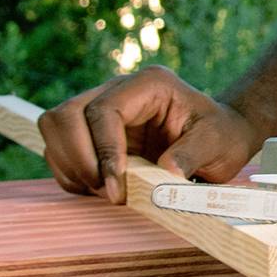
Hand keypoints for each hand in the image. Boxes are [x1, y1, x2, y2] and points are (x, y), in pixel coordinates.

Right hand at [35, 64, 261, 204]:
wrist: (219, 138)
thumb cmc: (221, 136)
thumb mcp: (218, 143)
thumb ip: (192, 155)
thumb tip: (165, 174)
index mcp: (148, 85)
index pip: (103, 111)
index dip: (102, 152)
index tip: (116, 190)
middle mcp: (117, 91)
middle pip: (66, 115)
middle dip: (78, 159)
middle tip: (106, 192)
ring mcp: (100, 109)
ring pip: (55, 130)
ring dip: (71, 168)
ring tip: (104, 192)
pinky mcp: (92, 133)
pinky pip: (60, 151)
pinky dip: (72, 175)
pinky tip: (100, 189)